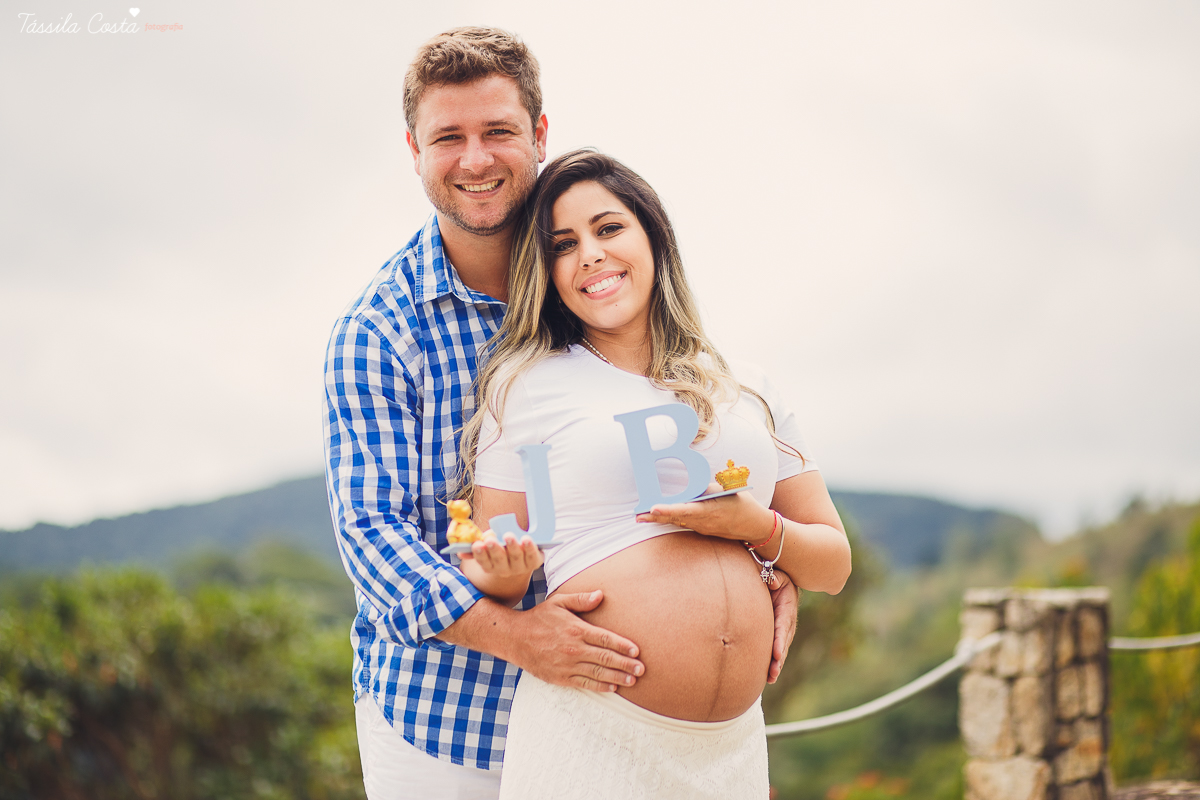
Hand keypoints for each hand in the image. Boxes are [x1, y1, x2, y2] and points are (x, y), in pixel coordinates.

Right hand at [461, 531, 543, 576]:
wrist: (522, 558)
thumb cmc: (500, 549)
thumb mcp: (487, 547)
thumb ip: (475, 548)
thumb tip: (459, 551)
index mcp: (491, 567)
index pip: (484, 562)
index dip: (480, 554)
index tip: (476, 544)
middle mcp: (505, 570)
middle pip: (499, 561)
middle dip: (494, 550)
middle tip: (490, 540)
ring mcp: (520, 567)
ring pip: (516, 557)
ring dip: (512, 546)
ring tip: (508, 536)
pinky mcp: (534, 562)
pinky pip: (532, 556)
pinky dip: (529, 547)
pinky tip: (526, 539)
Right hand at [512, 590, 644, 692]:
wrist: (514, 639)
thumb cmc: (539, 618)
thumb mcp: (558, 602)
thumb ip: (580, 599)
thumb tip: (600, 595)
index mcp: (576, 629)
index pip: (605, 639)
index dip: (622, 646)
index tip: (636, 651)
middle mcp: (573, 649)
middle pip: (605, 658)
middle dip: (626, 664)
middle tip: (642, 669)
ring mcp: (567, 665)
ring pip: (597, 673)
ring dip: (617, 678)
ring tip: (633, 680)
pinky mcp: (560, 677)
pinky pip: (584, 683)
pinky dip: (600, 686)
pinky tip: (612, 688)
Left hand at [635, 483, 774, 543]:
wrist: (754, 525)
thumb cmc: (741, 503)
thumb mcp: (726, 491)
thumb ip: (706, 489)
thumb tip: (689, 487)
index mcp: (710, 510)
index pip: (686, 510)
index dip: (669, 510)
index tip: (654, 508)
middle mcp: (703, 522)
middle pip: (676, 519)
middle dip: (656, 517)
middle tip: (638, 515)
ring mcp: (702, 528)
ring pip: (677, 522)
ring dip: (659, 519)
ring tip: (640, 516)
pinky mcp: (701, 529)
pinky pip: (683, 524)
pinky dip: (669, 520)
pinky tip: (656, 517)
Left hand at [766, 570, 799, 683]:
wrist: (784, 583)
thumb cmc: (778, 578)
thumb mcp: (778, 574)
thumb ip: (774, 576)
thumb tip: (772, 580)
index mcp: (787, 608)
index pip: (782, 626)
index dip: (779, 640)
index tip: (776, 653)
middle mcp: (788, 622)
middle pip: (783, 642)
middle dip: (779, 659)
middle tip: (773, 672)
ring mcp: (785, 630)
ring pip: (781, 649)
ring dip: (777, 664)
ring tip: (770, 678)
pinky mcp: (779, 635)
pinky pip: (777, 650)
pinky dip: (774, 662)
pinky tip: (768, 677)